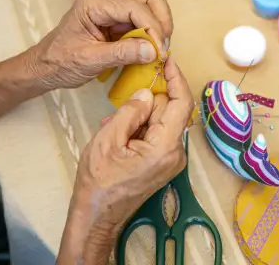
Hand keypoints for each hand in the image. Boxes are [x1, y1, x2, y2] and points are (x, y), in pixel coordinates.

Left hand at [28, 0, 172, 90]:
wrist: (45, 67)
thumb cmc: (60, 62)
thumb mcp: (90, 60)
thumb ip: (122, 53)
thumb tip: (153, 50)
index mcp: (94, 3)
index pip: (135, 7)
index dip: (152, 28)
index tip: (160, 51)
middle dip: (161, 20)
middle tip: (163, 47)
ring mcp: (112, 6)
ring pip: (149, 5)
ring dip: (158, 26)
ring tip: (158, 50)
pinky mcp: (117, 18)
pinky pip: (142, 18)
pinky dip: (151, 33)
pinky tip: (150, 50)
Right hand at [58, 58, 193, 263]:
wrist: (97, 216)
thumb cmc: (99, 182)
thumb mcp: (108, 139)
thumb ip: (131, 111)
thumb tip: (147, 93)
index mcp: (165, 147)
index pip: (181, 103)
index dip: (176, 79)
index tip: (167, 61)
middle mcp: (176, 153)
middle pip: (170, 111)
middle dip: (148, 101)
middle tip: (123, 103)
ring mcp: (172, 160)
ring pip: (162, 122)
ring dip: (141, 116)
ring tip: (114, 125)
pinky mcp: (164, 164)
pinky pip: (158, 135)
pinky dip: (142, 128)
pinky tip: (120, 134)